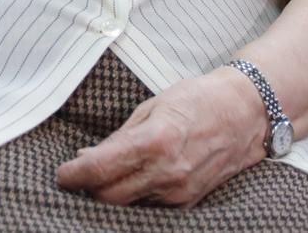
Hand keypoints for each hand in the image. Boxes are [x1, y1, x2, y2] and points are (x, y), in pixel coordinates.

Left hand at [55, 67, 264, 206]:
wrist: (245, 114)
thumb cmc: (197, 100)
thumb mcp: (151, 107)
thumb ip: (119, 138)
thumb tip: (86, 158)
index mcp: (154, 142)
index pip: (100, 170)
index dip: (73, 176)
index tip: (61, 175)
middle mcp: (167, 172)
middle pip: (109, 197)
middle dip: (88, 189)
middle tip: (78, 177)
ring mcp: (180, 192)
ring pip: (129, 206)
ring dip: (111, 194)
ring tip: (105, 175)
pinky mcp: (189, 202)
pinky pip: (151, 207)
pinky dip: (135, 197)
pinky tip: (131, 181)